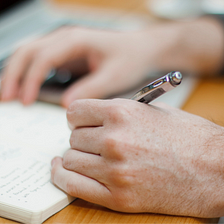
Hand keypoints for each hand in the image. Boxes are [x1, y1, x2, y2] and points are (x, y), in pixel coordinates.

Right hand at [0, 27, 155, 106]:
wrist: (142, 50)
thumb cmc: (131, 59)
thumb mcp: (113, 76)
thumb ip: (90, 89)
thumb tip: (67, 105)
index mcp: (77, 40)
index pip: (43, 57)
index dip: (30, 79)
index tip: (26, 101)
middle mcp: (67, 39)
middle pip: (29, 51)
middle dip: (14, 74)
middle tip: (6, 98)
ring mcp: (66, 45)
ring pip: (31, 54)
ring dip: (17, 72)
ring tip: (8, 94)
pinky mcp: (68, 54)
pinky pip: (42, 61)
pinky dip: (30, 74)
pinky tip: (26, 87)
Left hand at [51, 98, 223, 216]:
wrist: (213, 168)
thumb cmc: (186, 137)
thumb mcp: (150, 111)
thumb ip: (116, 112)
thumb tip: (92, 117)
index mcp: (121, 113)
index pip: (74, 112)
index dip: (76, 117)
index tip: (80, 122)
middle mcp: (115, 139)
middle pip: (73, 137)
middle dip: (81, 137)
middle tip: (93, 141)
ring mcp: (115, 170)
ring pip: (71, 159)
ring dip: (76, 157)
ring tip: (88, 156)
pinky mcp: (118, 196)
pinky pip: (74, 186)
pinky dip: (63, 177)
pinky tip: (63, 170)